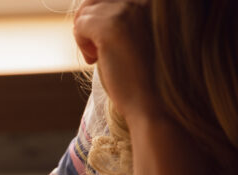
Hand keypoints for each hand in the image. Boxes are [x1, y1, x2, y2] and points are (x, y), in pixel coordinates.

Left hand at [73, 0, 162, 123]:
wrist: (155, 102)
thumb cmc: (147, 74)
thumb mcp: (140, 36)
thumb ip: (125, 19)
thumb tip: (92, 9)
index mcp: (156, 1)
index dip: (103, 16)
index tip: (109, 41)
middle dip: (90, 22)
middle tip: (97, 50)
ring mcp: (130, 9)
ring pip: (87, 9)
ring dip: (86, 33)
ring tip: (99, 56)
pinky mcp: (113, 25)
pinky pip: (80, 24)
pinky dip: (81, 43)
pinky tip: (95, 60)